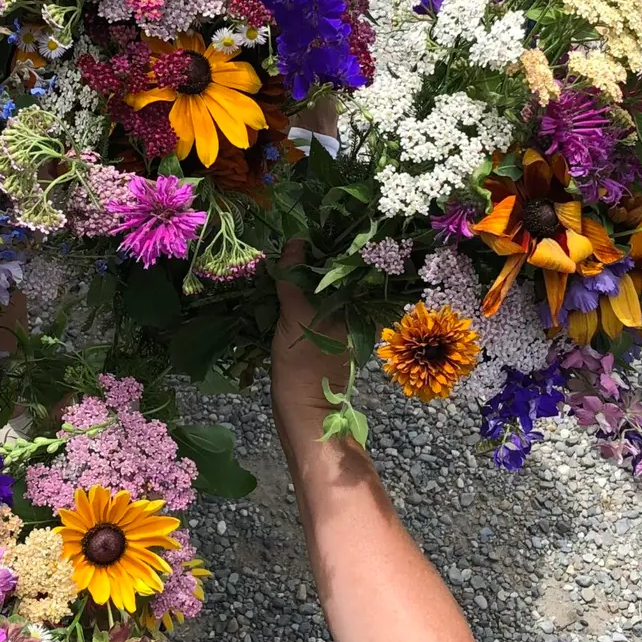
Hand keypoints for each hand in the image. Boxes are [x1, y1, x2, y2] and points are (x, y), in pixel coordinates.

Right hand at [268, 242, 350, 440]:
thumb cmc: (304, 364)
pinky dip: (298, 292)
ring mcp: (339, 320)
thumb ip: (294, 278)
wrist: (302, 410)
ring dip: (303, 274)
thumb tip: (296, 242)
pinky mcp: (323, 331)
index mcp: (360, 304)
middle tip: (289, 244)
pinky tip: (281, 283)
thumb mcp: (296, 316)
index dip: (331, 243)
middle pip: (335, 272)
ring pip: (322, 287)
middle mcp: (355, 310)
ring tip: (282, 259)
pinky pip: (313, 302)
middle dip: (313, 258)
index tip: (307, 231)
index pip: (351, 261)